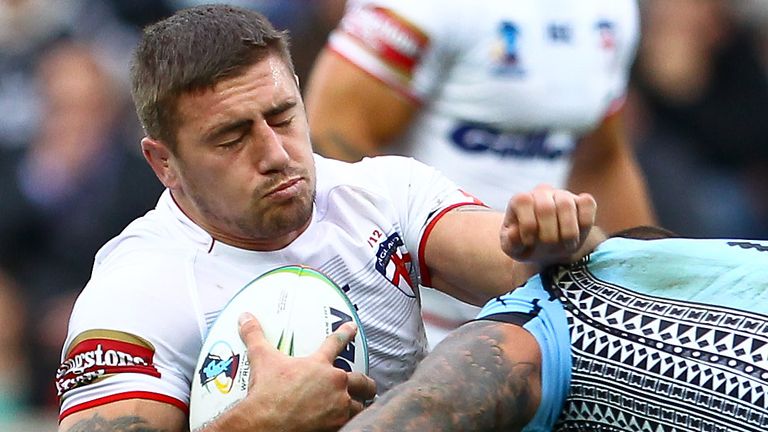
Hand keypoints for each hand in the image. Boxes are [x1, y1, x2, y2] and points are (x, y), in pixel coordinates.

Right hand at [207, 313, 375, 431]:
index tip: (353, 329)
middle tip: (366, 386)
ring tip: (360, 407)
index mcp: (319, 365)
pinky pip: (351, 423)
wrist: (267, 423)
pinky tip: (349, 424)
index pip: (335, 342)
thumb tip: (245, 318)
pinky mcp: (336, 426)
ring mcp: (338, 407)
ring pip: (359, 406)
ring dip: (359, 405)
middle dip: (365, 384)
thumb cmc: (267, 393)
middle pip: (360, 380)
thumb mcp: (261, 360)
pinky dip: (351, 423)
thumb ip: (255, 336)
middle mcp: (334, 384)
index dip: (345, 333)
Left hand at [500, 184, 596, 263]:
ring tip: (566, 246)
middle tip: (549, 248)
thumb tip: (514, 233)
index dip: (527, 225)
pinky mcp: (582, 202)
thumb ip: (510, 242)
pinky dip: (585, 222)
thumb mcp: (513, 249)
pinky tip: (579, 235)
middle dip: (548, 235)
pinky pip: (588, 204)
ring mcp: (563, 195)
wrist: (545, 248)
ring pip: (567, 204)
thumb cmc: (526, 246)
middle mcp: (541, 193)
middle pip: (546, 207)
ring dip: (567, 232)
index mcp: (521, 200)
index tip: (529, 243)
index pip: (523, 201)